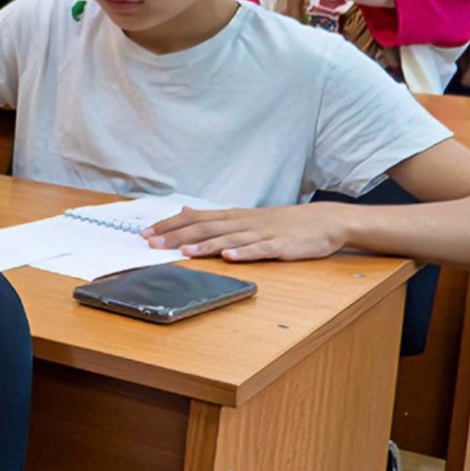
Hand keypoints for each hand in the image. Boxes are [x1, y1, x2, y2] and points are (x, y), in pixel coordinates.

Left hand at [145, 202, 353, 261]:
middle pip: (206, 228)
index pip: (195, 218)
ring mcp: (262, 233)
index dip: (170, 225)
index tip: (146, 233)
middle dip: (177, 236)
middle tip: (152, 243)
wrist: (324, 220)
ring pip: (229, 239)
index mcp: (234, 216)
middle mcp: (243, 223)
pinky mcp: (281, 246)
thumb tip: (185, 212)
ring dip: (205, 245)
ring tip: (183, 251)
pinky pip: (260, 250)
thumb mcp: (245, 216)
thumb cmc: (283, 222)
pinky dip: (244, 253)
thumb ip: (215, 218)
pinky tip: (229, 257)